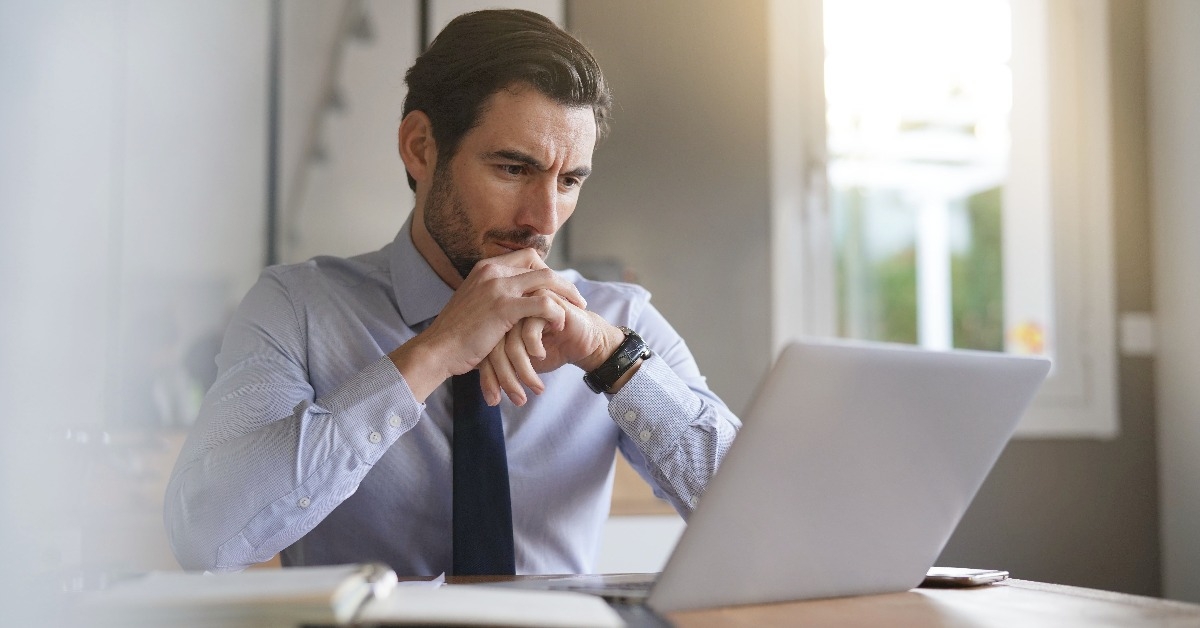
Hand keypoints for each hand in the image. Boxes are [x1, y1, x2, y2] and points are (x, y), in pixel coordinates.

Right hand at [387, 249, 585, 401]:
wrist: (437, 350)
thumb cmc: (456, 335)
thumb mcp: (474, 305)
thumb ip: (493, 296)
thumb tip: (512, 301)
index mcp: (485, 268)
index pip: (527, 257)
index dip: (546, 271)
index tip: (557, 289)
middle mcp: (492, 271)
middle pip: (540, 264)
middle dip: (563, 282)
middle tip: (578, 299)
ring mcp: (497, 286)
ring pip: (546, 280)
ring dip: (566, 295)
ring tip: (578, 311)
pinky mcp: (503, 307)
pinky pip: (542, 302)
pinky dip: (556, 312)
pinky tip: (560, 324)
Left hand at [479, 290, 625, 405]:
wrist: (583, 341)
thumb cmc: (552, 351)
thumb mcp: (523, 366)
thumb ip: (504, 370)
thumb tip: (488, 395)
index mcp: (498, 327)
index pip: (485, 353)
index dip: (488, 378)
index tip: (494, 401)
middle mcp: (508, 315)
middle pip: (495, 348)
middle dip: (506, 379)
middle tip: (518, 400)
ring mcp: (524, 307)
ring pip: (511, 342)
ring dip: (523, 370)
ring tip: (536, 387)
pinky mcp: (543, 303)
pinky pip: (529, 330)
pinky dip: (534, 348)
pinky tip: (541, 355)